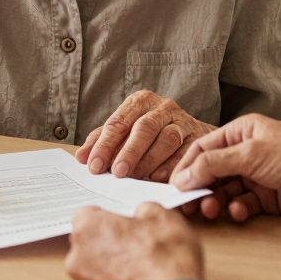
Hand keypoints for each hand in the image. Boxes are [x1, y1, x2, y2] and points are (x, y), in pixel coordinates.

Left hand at [65, 204, 203, 279]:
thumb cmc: (165, 264)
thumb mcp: (164, 218)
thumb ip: (145, 210)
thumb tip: (144, 214)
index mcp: (88, 229)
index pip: (87, 215)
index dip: (107, 218)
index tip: (122, 223)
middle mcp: (77, 258)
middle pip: (88, 243)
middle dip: (108, 243)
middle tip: (136, 246)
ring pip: (94, 270)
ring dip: (112, 267)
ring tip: (141, 270)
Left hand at [75, 90, 213, 181]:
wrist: (193, 133)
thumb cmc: (152, 134)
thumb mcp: (125, 131)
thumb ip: (102, 141)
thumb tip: (81, 158)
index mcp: (140, 101)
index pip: (118, 122)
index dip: (105, 145)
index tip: (94, 166)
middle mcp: (163, 107)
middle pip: (144, 128)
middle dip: (129, 151)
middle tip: (117, 172)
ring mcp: (183, 121)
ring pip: (167, 138)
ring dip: (150, 160)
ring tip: (137, 177)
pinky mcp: (199, 136)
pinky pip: (186, 151)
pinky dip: (172, 165)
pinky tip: (159, 178)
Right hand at [170, 115, 280, 223]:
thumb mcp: (251, 154)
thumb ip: (214, 164)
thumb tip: (184, 176)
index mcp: (242, 132)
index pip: (203, 148)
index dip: (187, 167)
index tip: (173, 186)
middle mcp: (248, 152)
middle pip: (212, 171)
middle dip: (199, 188)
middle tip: (187, 206)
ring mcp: (258, 175)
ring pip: (225, 191)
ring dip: (216, 201)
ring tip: (211, 211)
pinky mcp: (269, 198)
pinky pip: (242, 204)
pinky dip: (237, 209)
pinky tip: (240, 212)